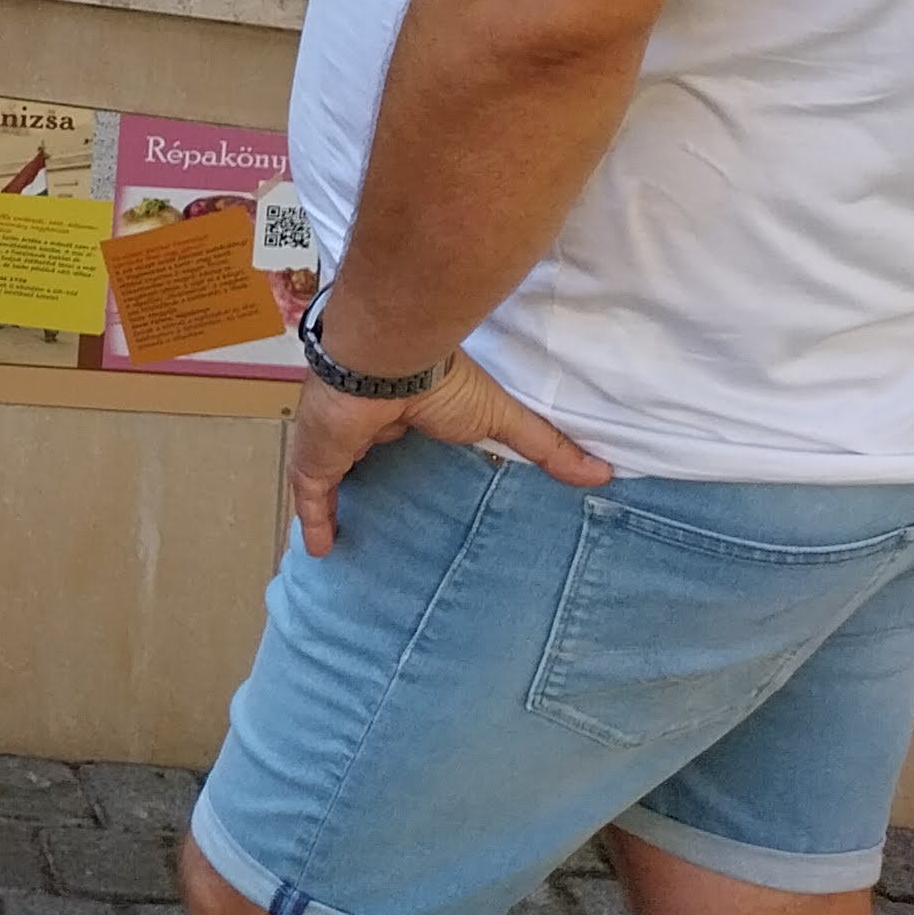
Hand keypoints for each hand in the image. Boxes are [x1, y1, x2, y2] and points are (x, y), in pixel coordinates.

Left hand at [287, 351, 608, 556]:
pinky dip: (314, 520)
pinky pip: (310, 495)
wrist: (387, 364)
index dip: (394, 451)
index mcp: (400, 411)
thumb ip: (545, 447)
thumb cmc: (443, 385)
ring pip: (327, 476)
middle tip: (372, 514)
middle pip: (355, 457)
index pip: (392, 436)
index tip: (406, 475)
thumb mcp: (502, 420)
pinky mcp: (314, 460)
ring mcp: (332, 442)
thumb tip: (603, 473)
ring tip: (338, 536)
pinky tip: (320, 550)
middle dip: (357, 478)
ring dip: (329, 502)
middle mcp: (361, 425)